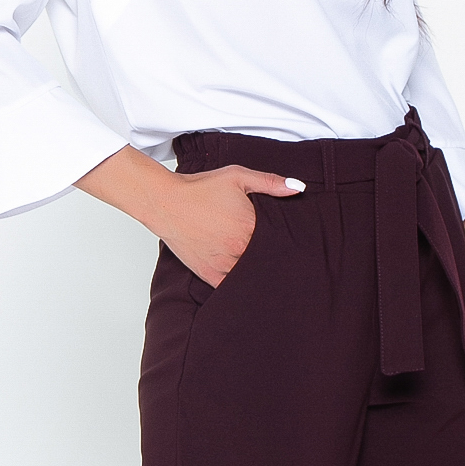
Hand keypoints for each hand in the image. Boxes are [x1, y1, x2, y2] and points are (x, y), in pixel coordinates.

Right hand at [75, 147, 303, 285]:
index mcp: (250, 227)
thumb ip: (270, 182)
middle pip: (266, 260)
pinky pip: (232, 288)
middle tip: (285, 261)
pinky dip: (240, 286)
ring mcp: (224, 265)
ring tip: (267, 272)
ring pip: (251, 276)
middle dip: (272, 258)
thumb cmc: (200, 189)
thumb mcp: (237, 177)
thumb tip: (299, 187)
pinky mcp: (210, 275)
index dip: (285, 242)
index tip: (294, 244)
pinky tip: (247, 283)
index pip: (279, 241)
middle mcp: (239, 250)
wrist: (165, 203)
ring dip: (257, 272)